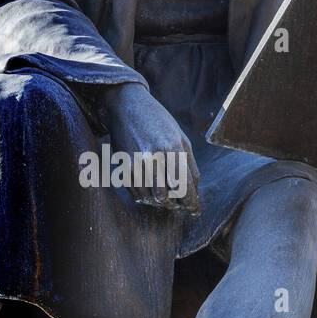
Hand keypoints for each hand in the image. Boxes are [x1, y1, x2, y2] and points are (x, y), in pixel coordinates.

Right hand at [101, 83, 199, 215]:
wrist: (128, 106)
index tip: (194, 211)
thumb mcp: (181, 138)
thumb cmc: (159, 123)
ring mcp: (136, 161)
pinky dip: (144, 196)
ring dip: (158, 202)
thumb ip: (190, 165)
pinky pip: (135, 192)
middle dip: (174, 205)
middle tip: (178, 205)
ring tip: (164, 199)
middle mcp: (154, 156)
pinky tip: (149, 191)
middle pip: (166, 196)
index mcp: (173, 148)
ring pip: (149, 197)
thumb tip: (194, 191)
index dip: (191, 203)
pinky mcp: (122, 165)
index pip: (185, 186)